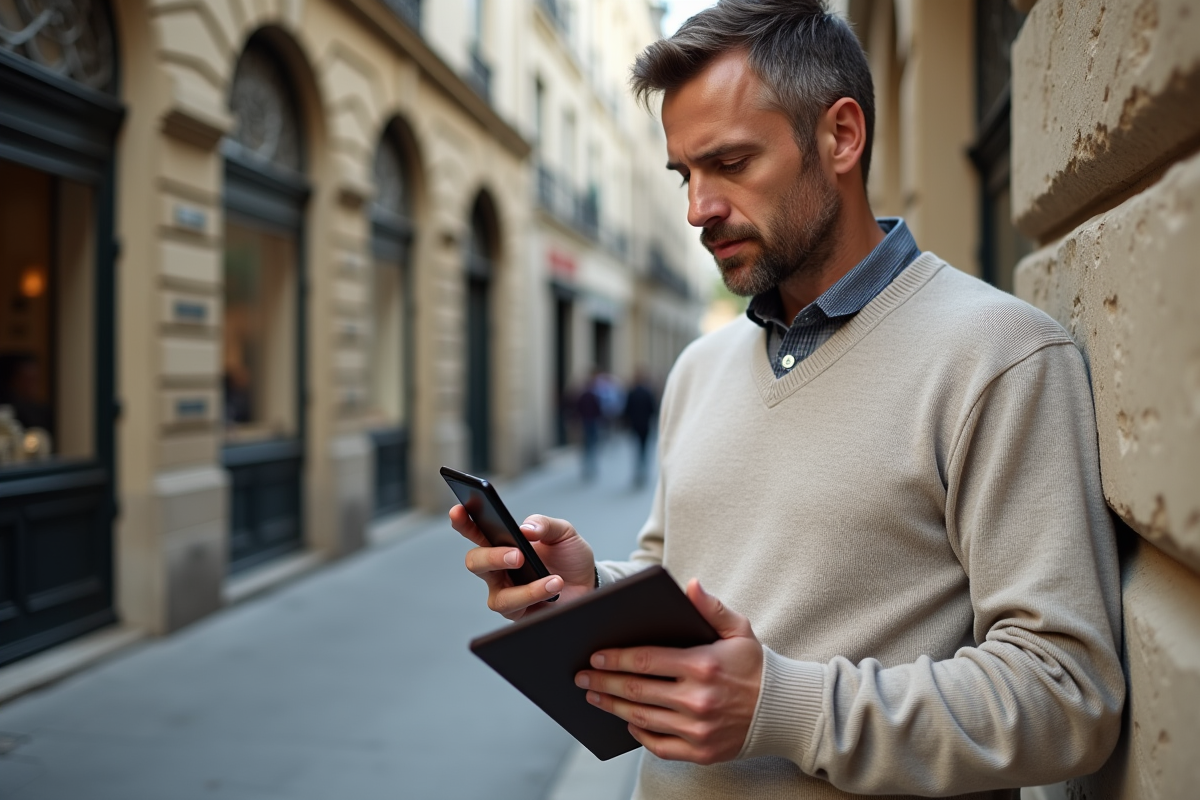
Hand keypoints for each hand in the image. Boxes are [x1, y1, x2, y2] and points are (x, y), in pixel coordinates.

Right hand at [451, 509, 595, 620]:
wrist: (589, 583)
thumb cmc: (569, 556)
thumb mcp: (563, 532)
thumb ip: (544, 525)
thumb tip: (525, 529)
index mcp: (502, 542)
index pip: (475, 530)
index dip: (462, 521)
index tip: (458, 511)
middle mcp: (497, 569)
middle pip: (475, 563)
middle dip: (492, 557)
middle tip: (517, 555)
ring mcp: (506, 593)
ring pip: (497, 597)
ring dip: (525, 589)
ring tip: (553, 578)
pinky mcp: (519, 613)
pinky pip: (518, 610)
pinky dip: (537, 596)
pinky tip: (555, 587)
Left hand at [574, 579, 762, 764]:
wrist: (783, 710)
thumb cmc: (754, 665)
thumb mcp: (739, 629)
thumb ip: (710, 607)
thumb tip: (690, 585)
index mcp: (703, 665)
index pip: (646, 660)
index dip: (615, 658)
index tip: (594, 656)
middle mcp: (698, 700)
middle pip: (636, 690)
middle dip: (603, 682)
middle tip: (581, 676)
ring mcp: (698, 730)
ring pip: (641, 718)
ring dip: (612, 707)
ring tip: (593, 696)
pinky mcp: (701, 752)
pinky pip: (658, 746)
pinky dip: (638, 734)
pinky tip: (626, 721)